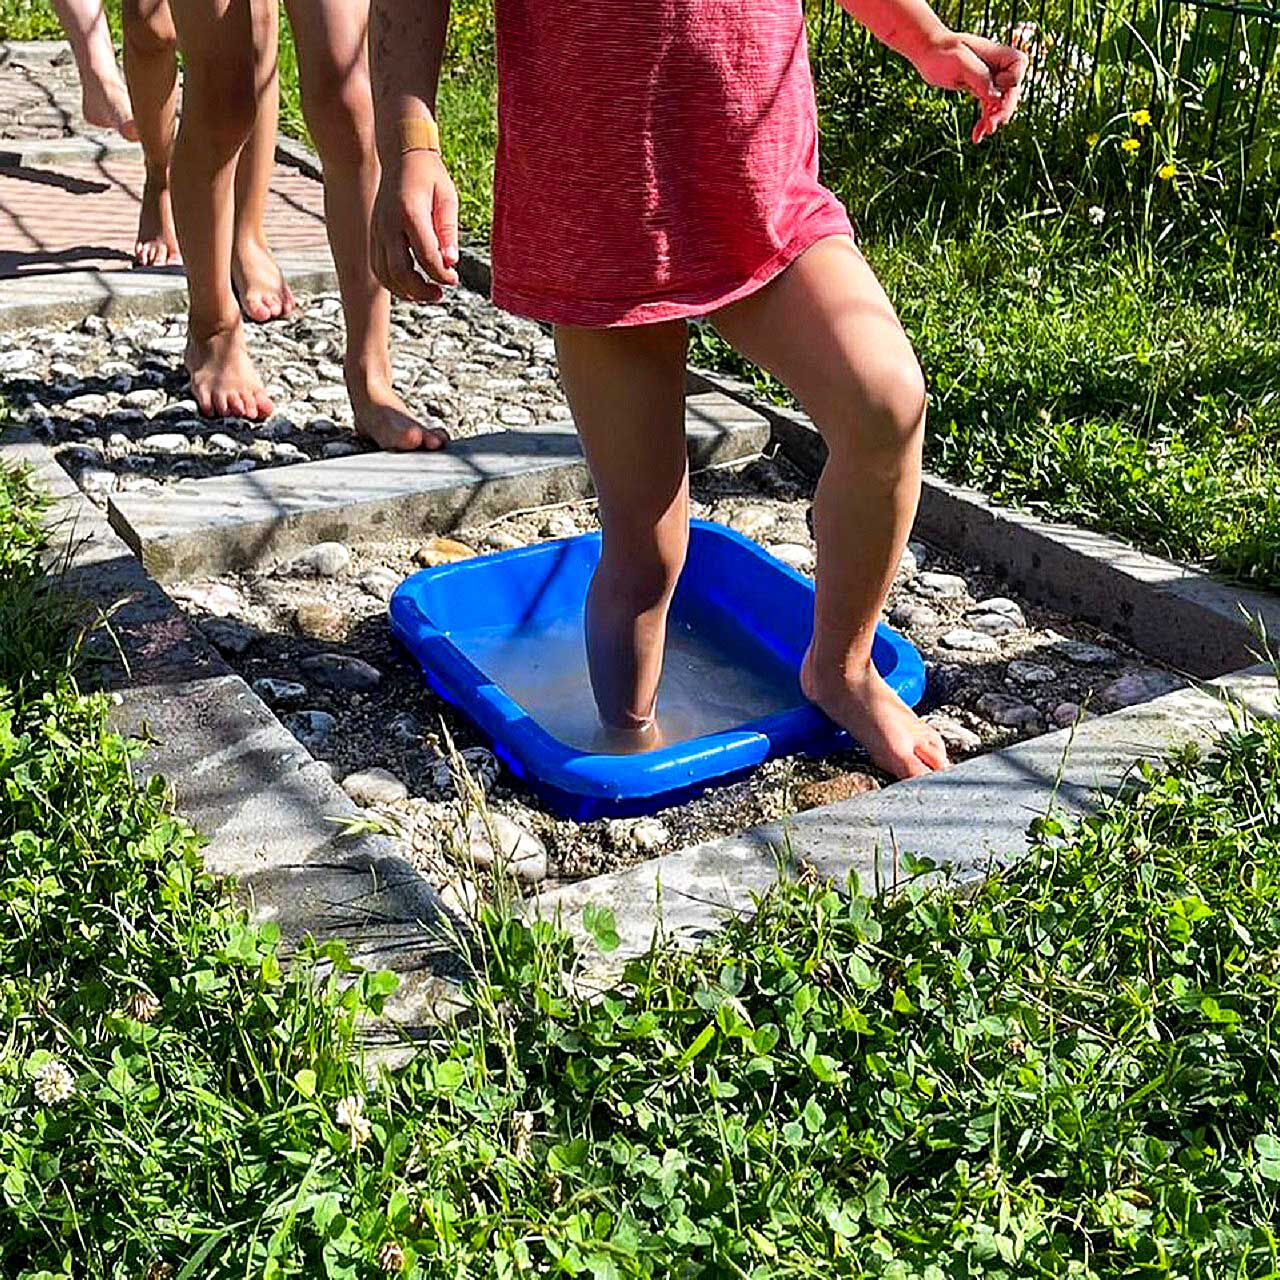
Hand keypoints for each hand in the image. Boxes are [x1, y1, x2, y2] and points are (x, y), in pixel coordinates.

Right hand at [371, 148, 459, 302]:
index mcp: (409, 213)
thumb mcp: (447, 198)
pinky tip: (412, 286)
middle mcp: (388, 224)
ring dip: (406, 291)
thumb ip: (448, 231)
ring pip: (385, 274)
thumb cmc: (430, 176)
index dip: (441, 274)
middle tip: (440, 293)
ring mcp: (377, 231)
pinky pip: (379, 268)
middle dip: (421, 290)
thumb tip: (451, 263)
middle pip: (400, 271)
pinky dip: (393, 283)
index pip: (425, 255)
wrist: (401, 156)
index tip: (454, 279)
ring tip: (429, 293)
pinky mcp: (374, 236)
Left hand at [912, 32, 1027, 143]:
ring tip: (982, 134)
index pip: (1019, 70)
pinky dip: (983, 123)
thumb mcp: (961, 62)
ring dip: (994, 120)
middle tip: (991, 126)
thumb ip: (980, 78)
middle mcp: (1000, 67)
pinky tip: (976, 137)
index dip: (1010, 84)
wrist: (928, 53)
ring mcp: (991, 80)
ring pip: (1001, 104)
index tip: (994, 89)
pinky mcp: (981, 90)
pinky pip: (989, 109)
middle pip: (1012, 91)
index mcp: (1001, 54)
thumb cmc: (943, 51)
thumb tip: (995, 98)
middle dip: (1003, 110)